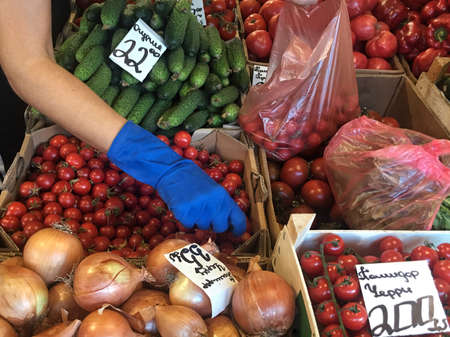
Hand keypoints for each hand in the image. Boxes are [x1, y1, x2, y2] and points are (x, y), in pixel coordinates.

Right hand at [108, 122, 245, 234]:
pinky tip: (184, 207)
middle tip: (207, 218)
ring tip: (193, 207)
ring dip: (198, 221)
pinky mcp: (185, 213)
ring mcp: (199, 209)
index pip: (238, 219)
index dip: (238, 229)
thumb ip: (221, 204)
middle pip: (220, 227)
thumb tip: (227, 222)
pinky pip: (188, 225)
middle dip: (214, 226)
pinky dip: (186, 220)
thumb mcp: (212, 189)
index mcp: (223, 196)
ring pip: (203, 227)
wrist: (172, 170)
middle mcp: (213, 204)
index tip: (235, 233)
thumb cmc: (192, 179)